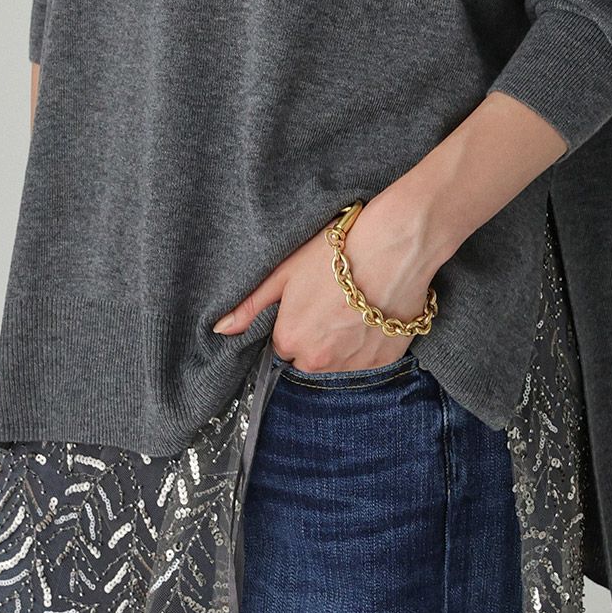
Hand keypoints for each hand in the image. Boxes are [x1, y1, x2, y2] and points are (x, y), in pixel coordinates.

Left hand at [210, 194, 439, 372]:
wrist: (393, 247)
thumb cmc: (336, 253)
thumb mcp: (284, 272)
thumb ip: (250, 306)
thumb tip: (219, 329)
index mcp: (289, 340)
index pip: (283, 346)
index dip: (295, 323)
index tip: (309, 302)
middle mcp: (318, 361)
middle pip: (309, 359)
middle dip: (316, 338)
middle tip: (332, 302)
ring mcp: (352, 366)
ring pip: (339, 363)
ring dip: (343, 344)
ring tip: (354, 306)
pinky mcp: (383, 363)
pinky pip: (367, 361)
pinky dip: (368, 344)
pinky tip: (373, 313)